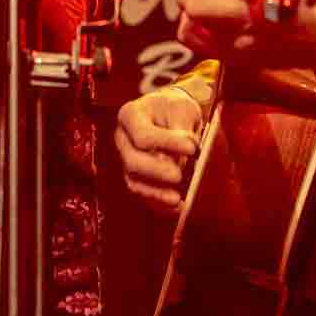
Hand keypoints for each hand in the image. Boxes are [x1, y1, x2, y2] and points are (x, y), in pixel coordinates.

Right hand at [115, 85, 205, 213]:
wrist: (171, 114)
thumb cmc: (176, 109)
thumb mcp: (182, 109)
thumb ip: (181, 130)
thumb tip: (183, 154)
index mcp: (130, 116)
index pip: (142, 135)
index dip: (166, 144)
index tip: (192, 148)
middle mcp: (122, 139)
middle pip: (133, 161)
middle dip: (157, 171)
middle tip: (179, 176)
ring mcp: (126, 160)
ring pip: (134, 181)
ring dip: (156, 193)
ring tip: (177, 199)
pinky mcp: (135, 177)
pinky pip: (143, 193)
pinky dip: (159, 203)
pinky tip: (178, 207)